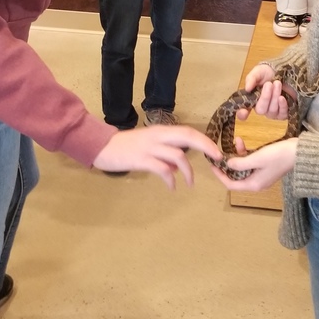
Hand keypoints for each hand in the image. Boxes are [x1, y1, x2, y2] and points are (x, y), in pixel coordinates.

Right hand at [93, 125, 222, 189]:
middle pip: (188, 136)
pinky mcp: (141, 159)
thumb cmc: (126, 147)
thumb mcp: (148, 146)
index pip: (188, 131)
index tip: (216, 151)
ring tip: (189, 183)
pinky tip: (172, 187)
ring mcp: (150, 147)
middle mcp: (158, 136)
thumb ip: (165, 154)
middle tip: (216, 159)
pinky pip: (162, 169)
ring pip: (178, 155)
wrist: (102, 147)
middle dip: (205, 146)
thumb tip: (178, 166)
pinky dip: (170, 179)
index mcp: (161, 131)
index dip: (204, 140)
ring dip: (188, 171)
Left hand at [210, 137, 297, 190]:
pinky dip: (245, 154)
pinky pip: (250, 163)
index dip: (219, 175)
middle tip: (219, 152)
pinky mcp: (265, 168)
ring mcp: (261, 175)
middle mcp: (256, 183)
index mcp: (253, 184)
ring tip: (235, 141)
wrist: (300, 152)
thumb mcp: (257, 158)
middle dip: (227, 164)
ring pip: (242, 168)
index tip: (211, 164)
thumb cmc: (278, 156)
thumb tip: (227, 165)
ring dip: (237, 156)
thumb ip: (240, 163)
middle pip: (235, 177)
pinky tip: (242, 142)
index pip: (230, 185)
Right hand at [234, 64, 289, 122]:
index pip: (243, 112)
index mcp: (251, 100)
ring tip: (277, 83)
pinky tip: (282, 97)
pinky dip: (282, 106)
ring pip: (271, 111)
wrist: (283, 72)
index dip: (242, 114)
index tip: (244, 112)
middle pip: (260, 110)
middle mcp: (260, 108)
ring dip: (274, 97)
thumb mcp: (258, 72)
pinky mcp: (283, 113)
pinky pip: (282, 114)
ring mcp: (272, 112)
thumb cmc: (267, 73)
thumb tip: (247, 88)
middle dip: (265, 97)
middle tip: (269, 84)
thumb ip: (251, 79)